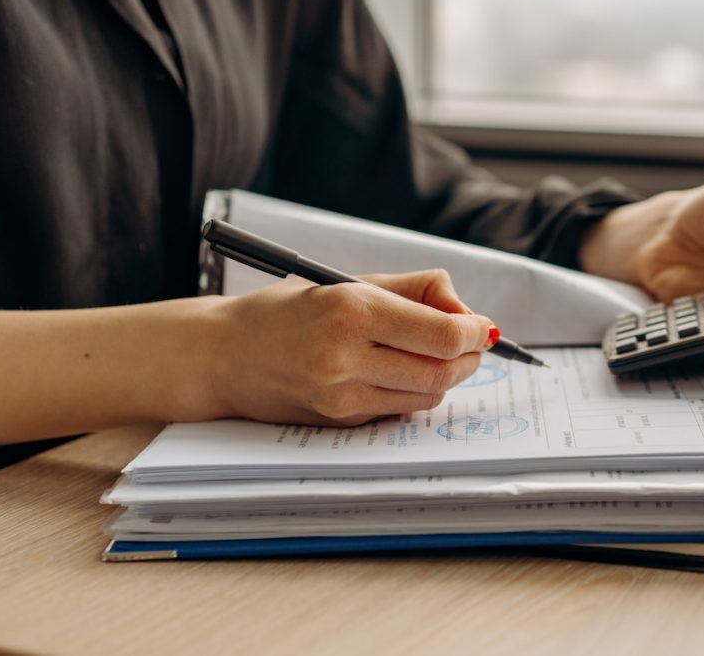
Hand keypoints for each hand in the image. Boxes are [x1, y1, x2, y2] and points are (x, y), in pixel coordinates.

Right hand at [201, 269, 493, 425]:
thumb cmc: (286, 311)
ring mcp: (342, 397)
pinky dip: (414, 392)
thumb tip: (465, 311)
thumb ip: (414, 289)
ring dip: (445, 376)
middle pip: (443, 372)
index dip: (474, 332)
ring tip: (434, 355)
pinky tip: (399, 371)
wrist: (223, 356)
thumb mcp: (348, 282)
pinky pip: (398, 409)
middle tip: (469, 342)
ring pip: (426, 396)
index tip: (481, 327)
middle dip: (468, 357)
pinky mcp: (339, 422)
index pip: (443, 335)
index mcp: (352, 312)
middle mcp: (347, 358)